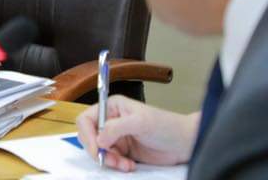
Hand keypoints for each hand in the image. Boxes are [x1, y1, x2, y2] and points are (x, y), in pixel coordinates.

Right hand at [76, 94, 197, 170]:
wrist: (185, 144)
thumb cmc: (166, 126)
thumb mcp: (140, 123)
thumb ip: (116, 128)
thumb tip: (99, 139)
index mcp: (111, 107)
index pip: (87, 119)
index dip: (88, 134)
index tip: (96, 149)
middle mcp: (111, 121)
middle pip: (90, 137)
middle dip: (98, 150)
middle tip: (111, 160)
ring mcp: (117, 137)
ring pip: (100, 151)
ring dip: (109, 160)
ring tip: (125, 165)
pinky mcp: (124, 151)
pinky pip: (111, 160)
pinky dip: (117, 165)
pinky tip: (130, 165)